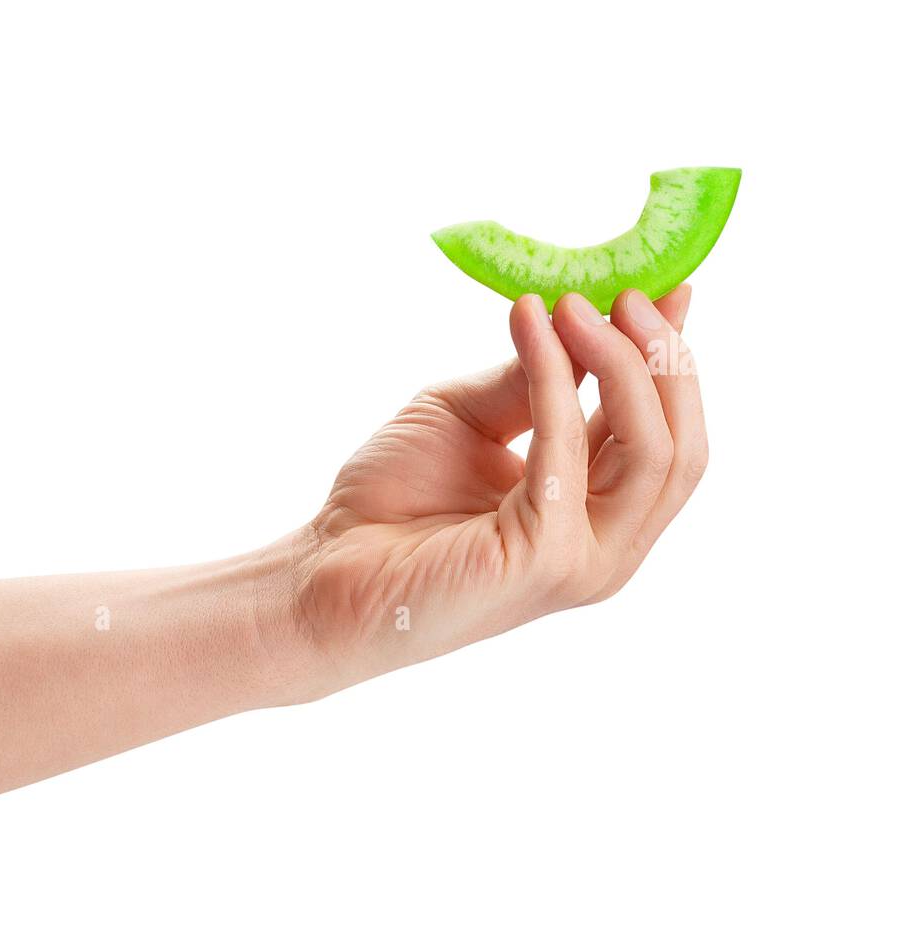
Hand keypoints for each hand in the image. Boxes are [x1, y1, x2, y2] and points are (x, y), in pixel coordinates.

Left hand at [291, 286, 706, 688]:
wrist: (326, 568)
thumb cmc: (392, 501)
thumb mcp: (471, 417)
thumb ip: (531, 380)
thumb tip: (578, 314)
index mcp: (595, 512)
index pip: (663, 431)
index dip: (672, 359)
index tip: (672, 287)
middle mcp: (605, 543)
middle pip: (679, 442)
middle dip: (663, 358)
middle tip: (627, 291)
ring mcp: (583, 558)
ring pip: (652, 448)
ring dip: (620, 361)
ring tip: (573, 303)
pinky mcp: (548, 558)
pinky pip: (568, 446)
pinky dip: (554, 378)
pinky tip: (531, 325)